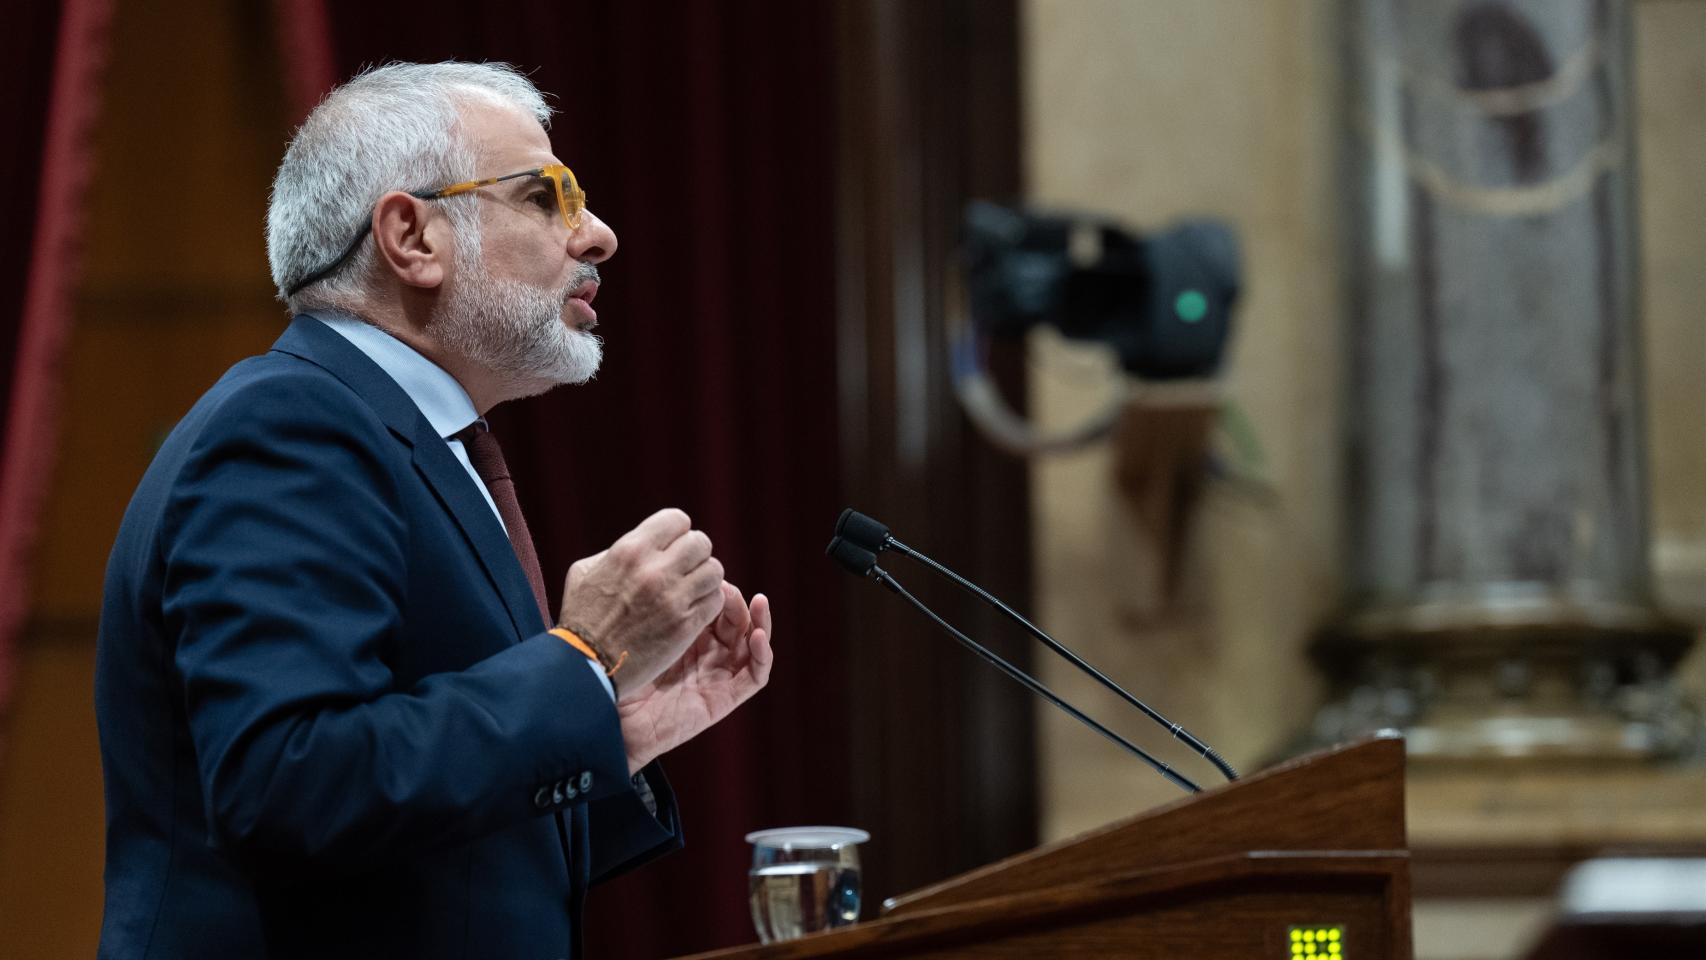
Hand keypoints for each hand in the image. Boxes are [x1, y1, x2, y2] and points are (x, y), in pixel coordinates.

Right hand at [558, 508, 724, 690]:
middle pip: (701, 543)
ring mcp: (673, 599)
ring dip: (705, 579)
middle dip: (695, 555)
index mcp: (630, 550)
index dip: (678, 533)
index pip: (678, 520)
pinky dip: (709, 603)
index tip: (672, 548)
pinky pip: (715, 601)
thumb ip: (617, 551)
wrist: (585, 665)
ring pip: (715, 571)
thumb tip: (646, 542)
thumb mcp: (585, 572)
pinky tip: (693, 610)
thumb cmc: (581, 618)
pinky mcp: (685, 626)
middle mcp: (655, 570)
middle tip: (685, 570)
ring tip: (691, 590)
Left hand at [616, 582, 773, 773]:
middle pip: (735, 619)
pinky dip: (762, 655)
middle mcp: (704, 653)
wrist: (604, 712)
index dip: (715, 586)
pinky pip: (755, 676)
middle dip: (735, 599)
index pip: (712, 603)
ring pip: (751, 642)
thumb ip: (650, 601)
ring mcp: (716, 675)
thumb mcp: (633, 627)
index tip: (703, 569)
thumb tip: (661, 561)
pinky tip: (756, 635)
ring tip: (757, 601)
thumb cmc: (611, 669)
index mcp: (684, 634)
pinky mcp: (723, 698)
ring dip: (759, 620)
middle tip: (722, 586)